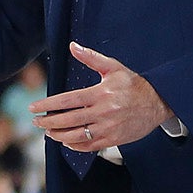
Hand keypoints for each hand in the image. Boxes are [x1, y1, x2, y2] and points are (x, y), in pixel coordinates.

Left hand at [30, 43, 173, 151]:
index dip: (48, 105)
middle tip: (36, 121)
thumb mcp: (113, 67)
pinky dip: (75, 145)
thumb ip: (91, 58)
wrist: (158, 102)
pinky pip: (90, 146)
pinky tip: (66, 141)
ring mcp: (108, 128)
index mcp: (100, 93)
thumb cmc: (133, 83)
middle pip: (69, 120)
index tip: (34, 107)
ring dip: (59, 135)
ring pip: (77, 135)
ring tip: (48, 132)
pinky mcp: (114, 139)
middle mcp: (103, 112)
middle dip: (49, 122)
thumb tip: (72, 45)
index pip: (67, 101)